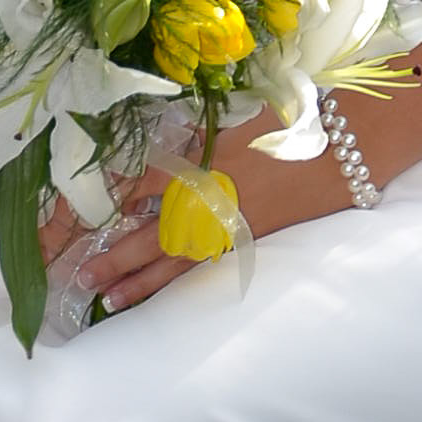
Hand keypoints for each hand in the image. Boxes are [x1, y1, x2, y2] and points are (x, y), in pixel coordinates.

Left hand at [42, 122, 349, 315]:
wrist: (347, 146)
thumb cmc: (291, 121)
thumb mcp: (234, 122)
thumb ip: (195, 141)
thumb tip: (161, 156)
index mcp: (200, 163)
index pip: (138, 184)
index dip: (106, 200)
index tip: (74, 215)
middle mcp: (209, 200)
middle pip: (150, 234)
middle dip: (114, 257)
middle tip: (81, 278)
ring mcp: (230, 224)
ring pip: (176, 259)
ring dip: (140, 280)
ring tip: (108, 299)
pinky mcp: (251, 238)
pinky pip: (205, 264)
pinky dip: (178, 279)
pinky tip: (161, 291)